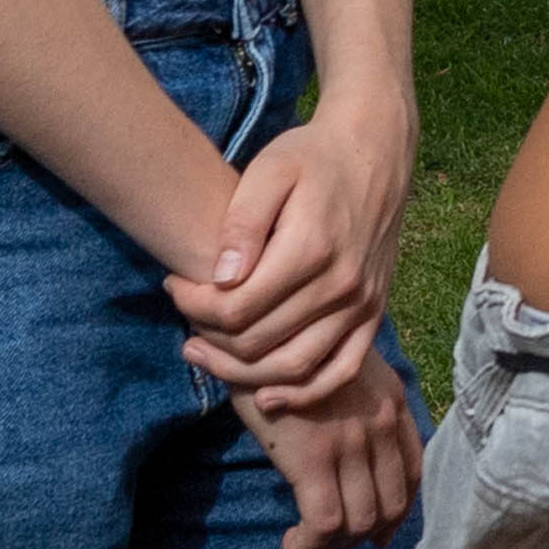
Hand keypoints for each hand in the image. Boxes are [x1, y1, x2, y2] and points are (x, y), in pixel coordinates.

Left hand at [170, 112, 406, 395]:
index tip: (174, 285)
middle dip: (210, 338)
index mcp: (311, 249)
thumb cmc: (312, 157)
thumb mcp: (270, 170)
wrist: (374, 151)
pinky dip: (305, 394)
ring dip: (243, 374)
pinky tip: (267, 397)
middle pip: (259, 342)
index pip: (237, 308)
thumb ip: (242, 222)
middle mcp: (341, 284)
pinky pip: (341, 370)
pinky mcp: (373, 313)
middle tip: (183, 319)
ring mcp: (362, 304)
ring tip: (205, 356)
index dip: (194, 306)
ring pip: (295, 366)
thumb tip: (222, 279)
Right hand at [236, 349, 421, 548]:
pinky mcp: (312, 459)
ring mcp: (350, 443)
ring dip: (335, 545)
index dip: (397, 510)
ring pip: (361, 521)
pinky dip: (309, 544)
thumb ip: (354, 403)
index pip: (413, 471)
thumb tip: (346, 447)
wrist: (255, 328)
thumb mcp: (338, 367)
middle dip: (364, 534)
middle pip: (392, 504)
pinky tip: (290, 545)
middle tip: (334, 542)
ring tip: (307, 543)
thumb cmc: (287, 347)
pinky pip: (324, 523)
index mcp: (391, 402)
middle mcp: (381, 424)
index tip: (378, 532)